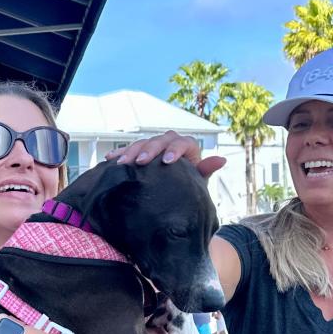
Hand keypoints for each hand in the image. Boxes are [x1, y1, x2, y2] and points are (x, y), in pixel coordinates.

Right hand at [105, 130, 225, 178]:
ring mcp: (154, 146)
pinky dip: (120, 153)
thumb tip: (221, 160)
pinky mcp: (141, 152)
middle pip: (159, 140)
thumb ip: (205, 170)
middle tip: (140, 162)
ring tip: (122, 163)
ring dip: (131, 151)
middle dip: (149, 150)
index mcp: (187, 147)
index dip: (175, 149)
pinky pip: (129, 149)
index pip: (182, 142)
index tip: (167, 161)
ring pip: (142, 143)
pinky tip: (110, 158)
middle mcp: (170, 143)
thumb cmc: (189, 187)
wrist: (175, 193)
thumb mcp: (198, 182)